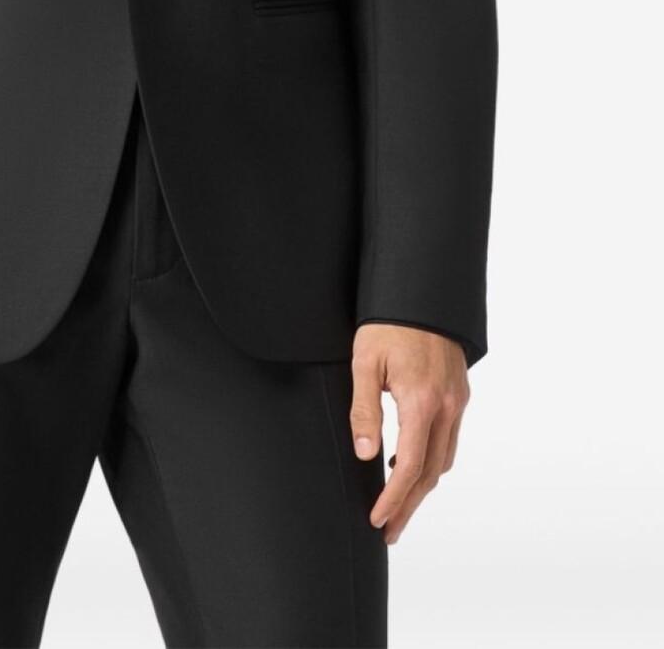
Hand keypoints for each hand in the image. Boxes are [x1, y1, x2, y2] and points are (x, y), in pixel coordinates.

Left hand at [350, 324, 468, 544]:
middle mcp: (446, 406)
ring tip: (397, 503)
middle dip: (409, 506)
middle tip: (388, 530)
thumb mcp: (364, 363)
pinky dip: (432, 460)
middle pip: (431, 474)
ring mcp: (457, 401)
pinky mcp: (459, 394)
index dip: (393, 499)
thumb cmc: (388, 324)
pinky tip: (410, 463)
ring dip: (422, 486)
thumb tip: (364, 455)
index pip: (410, 467)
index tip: (377, 520)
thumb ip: (364, 411)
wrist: (420, 292)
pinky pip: (449, 439)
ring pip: (444, 459)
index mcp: (421, 401)